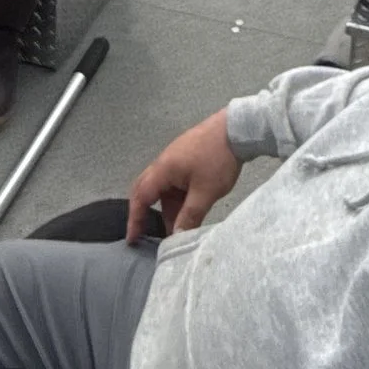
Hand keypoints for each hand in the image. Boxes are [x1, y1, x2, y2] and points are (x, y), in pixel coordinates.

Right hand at [127, 109, 239, 242]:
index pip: (140, 198)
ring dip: (166, 208)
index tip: (131, 239)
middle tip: (145, 235)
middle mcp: (162, 164)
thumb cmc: (218, 160)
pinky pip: (174, 183)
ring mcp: (174, 160)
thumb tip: (176, 236)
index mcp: (162, 170)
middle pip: (145, 191)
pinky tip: (187, 210)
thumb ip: (189, 216)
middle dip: (144, 214)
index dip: (135, 219)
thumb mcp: (205, 193)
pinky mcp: (185, 159)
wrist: (237, 129)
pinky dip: (175, 199)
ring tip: (175, 230)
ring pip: (163, 189)